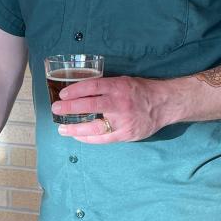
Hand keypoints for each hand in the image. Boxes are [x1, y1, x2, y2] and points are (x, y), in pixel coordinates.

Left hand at [52, 75, 178, 142]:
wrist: (164, 104)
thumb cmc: (141, 91)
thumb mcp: (124, 81)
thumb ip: (106, 87)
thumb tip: (81, 90)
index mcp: (119, 87)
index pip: (93, 87)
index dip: (76, 90)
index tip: (63, 94)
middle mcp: (120, 103)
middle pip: (90, 106)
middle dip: (70, 108)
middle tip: (56, 109)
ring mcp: (123, 121)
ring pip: (94, 127)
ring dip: (75, 128)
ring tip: (62, 128)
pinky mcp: (126, 134)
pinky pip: (103, 139)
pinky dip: (88, 138)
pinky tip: (77, 135)